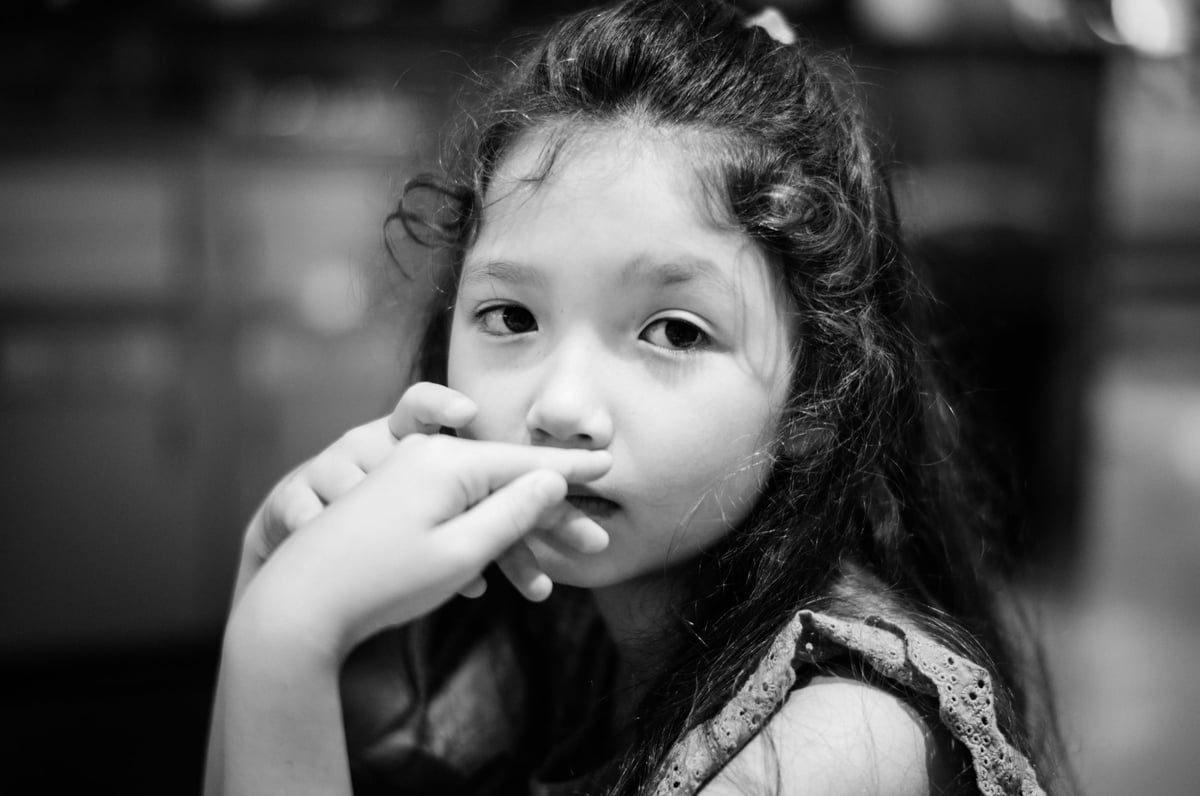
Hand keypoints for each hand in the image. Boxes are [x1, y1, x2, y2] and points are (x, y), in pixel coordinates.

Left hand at [239, 433, 611, 654]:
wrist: (297, 605)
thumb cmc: (382, 582)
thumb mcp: (461, 552)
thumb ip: (511, 512)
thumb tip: (550, 479)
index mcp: (446, 462)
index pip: (526, 462)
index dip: (571, 468)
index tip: (609, 463)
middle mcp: (424, 458)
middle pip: (504, 480)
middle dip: (549, 515)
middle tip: (594, 543)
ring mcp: (403, 477)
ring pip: (476, 500)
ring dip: (512, 537)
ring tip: (546, 579)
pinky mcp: (388, 501)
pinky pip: (448, 510)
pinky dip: (476, 538)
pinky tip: (491, 572)